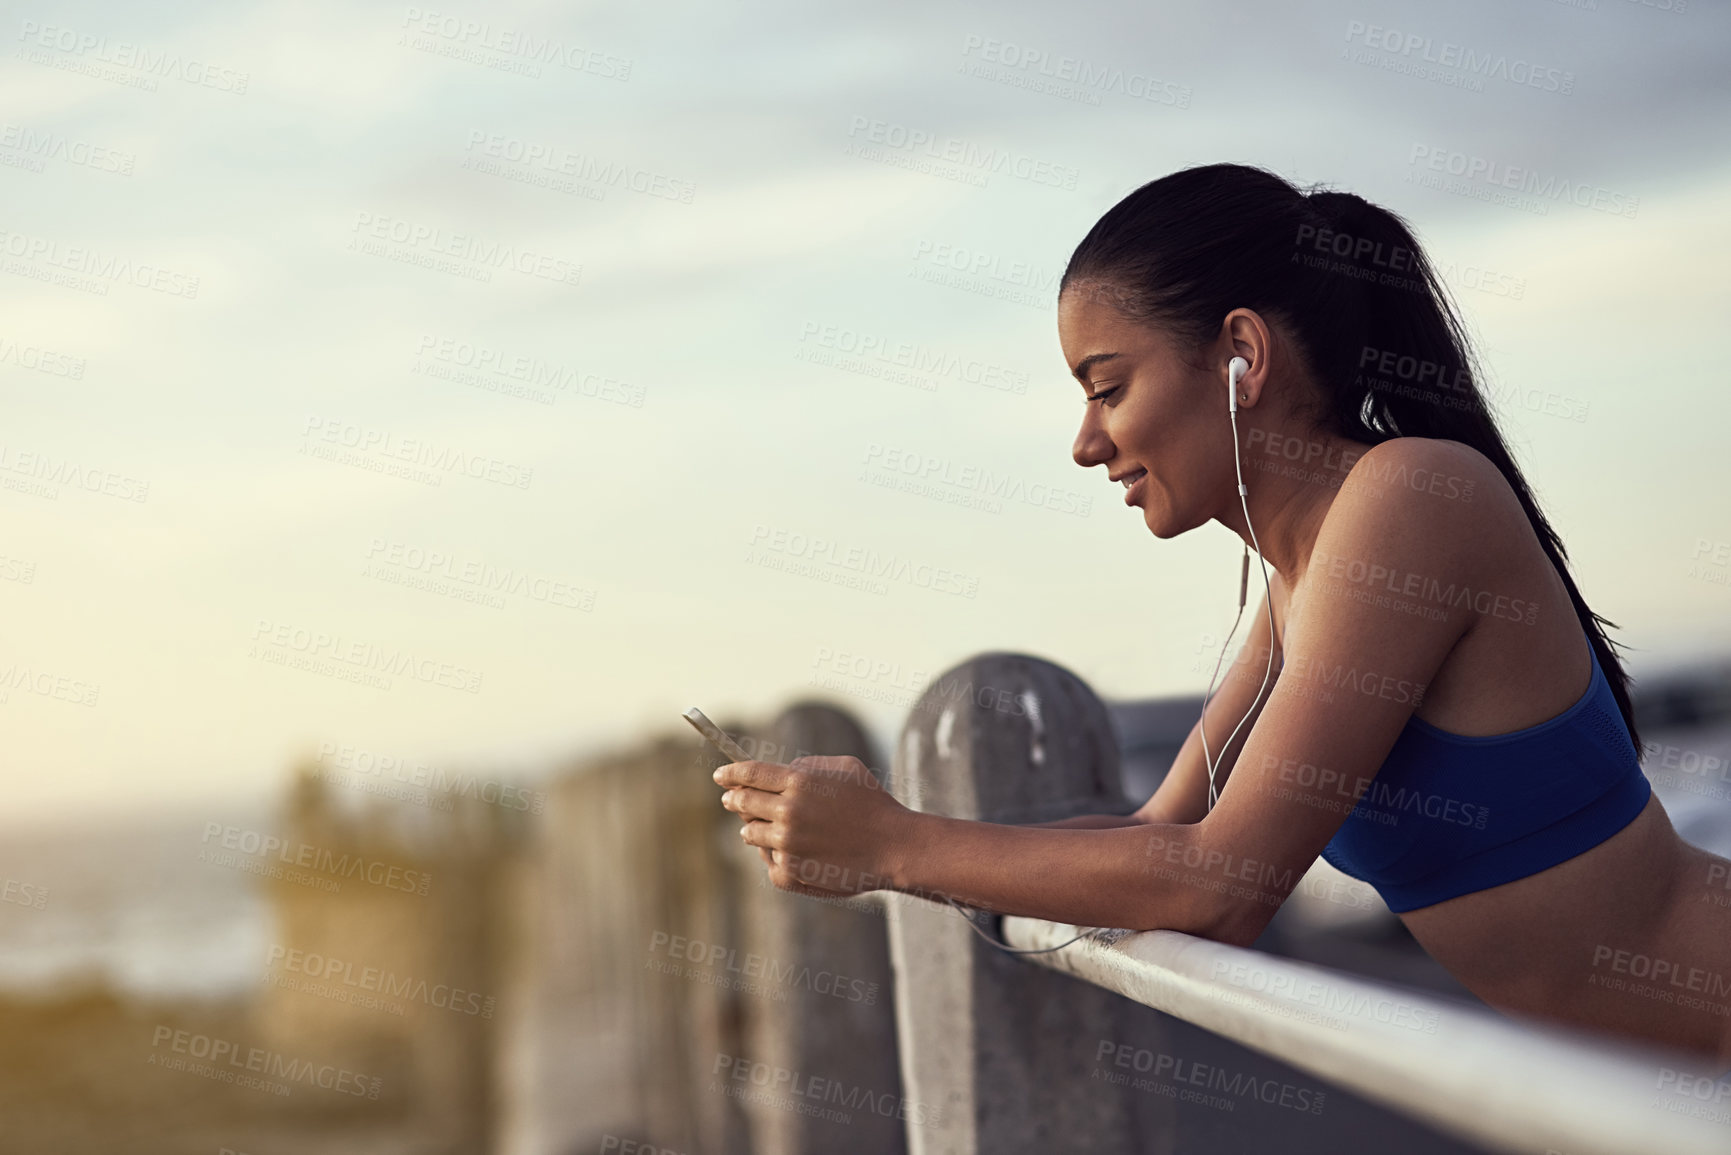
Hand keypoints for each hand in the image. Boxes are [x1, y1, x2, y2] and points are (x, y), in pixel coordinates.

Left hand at [714, 755, 911, 897]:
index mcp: (798, 782)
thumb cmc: (873, 803)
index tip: (720, 776)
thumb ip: (808, 766)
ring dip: (755, 828)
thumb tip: (782, 771)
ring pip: (750, 833)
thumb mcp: (844, 768)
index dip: (730, 774)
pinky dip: (776, 855)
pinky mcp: (789, 871)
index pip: (748, 774)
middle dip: (735, 800)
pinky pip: (768, 860)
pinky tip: (793, 852)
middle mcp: (787, 812)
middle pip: (743, 803)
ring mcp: (786, 844)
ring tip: (769, 828)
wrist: (893, 847)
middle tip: (731, 799)